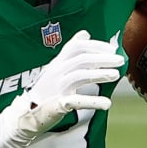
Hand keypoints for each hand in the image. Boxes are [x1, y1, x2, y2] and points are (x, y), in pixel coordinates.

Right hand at [6, 29, 122, 141]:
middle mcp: (57, 72)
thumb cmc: (45, 90)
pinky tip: (107, 103)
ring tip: (116, 75)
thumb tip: (85, 33)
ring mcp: (57, 88)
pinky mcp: (58, 104)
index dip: (96, 46)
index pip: (77, 47)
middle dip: (103, 59)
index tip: (112, 49)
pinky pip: (76, 101)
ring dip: (99, 74)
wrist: (26, 114)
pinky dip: (92, 101)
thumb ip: (70, 51)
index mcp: (58, 62)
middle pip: (81, 60)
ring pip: (80, 76)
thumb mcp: (56, 67)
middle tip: (120, 60)